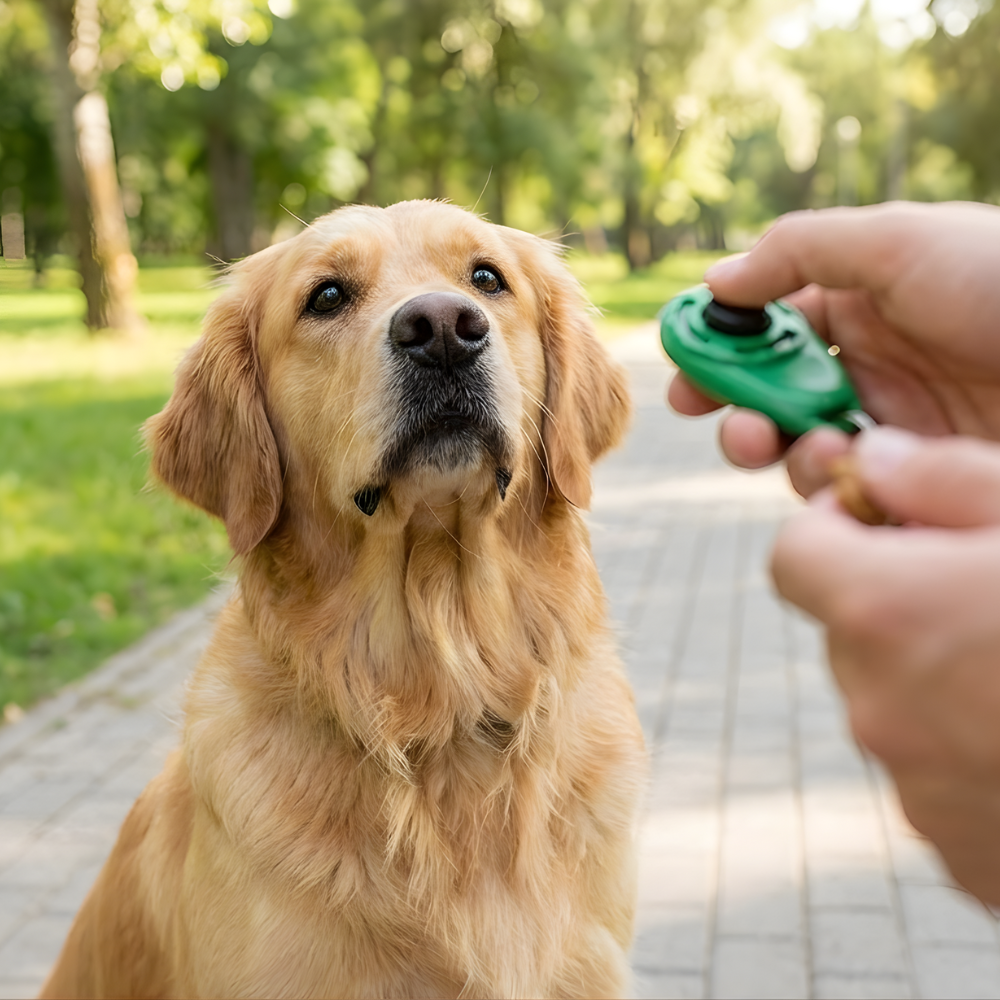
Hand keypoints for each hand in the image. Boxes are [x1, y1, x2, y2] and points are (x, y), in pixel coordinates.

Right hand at [667, 202, 999, 496]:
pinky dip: (826, 482)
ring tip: (787, 444)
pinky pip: (846, 487)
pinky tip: (842, 470)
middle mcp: (875, 361)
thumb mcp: (899, 242)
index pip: (772, 323)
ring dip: (777, 447)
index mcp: (868, 298)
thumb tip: (716, 281)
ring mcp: (896, 422)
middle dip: (737, 408)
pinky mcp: (917, 477)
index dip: (722, 346)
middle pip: (775, 392)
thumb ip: (798, 252)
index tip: (684, 372)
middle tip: (721, 422)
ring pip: (800, 444)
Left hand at [774, 426, 999, 902]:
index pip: (793, 557)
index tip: (890, 524)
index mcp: (888, 613)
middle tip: (988, 599)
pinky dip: (972, 753)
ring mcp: (918, 793)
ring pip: (893, 705)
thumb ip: (944, 477)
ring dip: (938, 680)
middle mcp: (880, 707)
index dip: (832, 530)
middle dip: (897, 605)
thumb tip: (874, 460)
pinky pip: (936, 780)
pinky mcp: (961, 854)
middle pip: (847, 633)